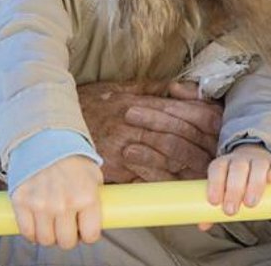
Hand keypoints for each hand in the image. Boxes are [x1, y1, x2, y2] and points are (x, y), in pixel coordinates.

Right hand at [11, 156, 102, 248]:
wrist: (46, 140)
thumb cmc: (73, 160)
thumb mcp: (93, 175)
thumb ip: (96, 199)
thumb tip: (101, 218)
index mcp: (87, 196)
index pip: (91, 235)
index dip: (88, 235)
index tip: (85, 230)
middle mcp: (64, 203)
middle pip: (66, 242)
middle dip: (69, 237)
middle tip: (68, 227)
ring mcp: (40, 204)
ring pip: (46, 240)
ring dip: (50, 236)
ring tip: (53, 224)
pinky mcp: (21, 202)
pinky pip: (26, 232)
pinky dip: (32, 233)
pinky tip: (38, 224)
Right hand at [77, 81, 221, 182]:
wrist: (50, 125)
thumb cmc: (87, 104)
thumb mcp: (118, 88)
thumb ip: (150, 88)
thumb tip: (178, 86)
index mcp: (139, 101)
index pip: (181, 109)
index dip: (204, 118)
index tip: (221, 126)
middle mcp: (134, 122)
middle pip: (179, 134)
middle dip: (203, 145)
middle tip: (220, 154)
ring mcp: (124, 144)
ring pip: (167, 154)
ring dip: (190, 165)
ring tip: (209, 172)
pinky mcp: (114, 166)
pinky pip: (145, 175)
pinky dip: (165, 181)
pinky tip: (180, 184)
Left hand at [200, 144, 270, 230]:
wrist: (252, 161)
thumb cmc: (233, 182)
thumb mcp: (222, 190)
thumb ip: (213, 208)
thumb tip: (203, 225)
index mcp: (224, 164)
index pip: (217, 169)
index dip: (215, 183)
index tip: (214, 202)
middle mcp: (240, 159)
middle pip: (237, 169)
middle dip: (234, 190)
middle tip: (231, 210)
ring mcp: (259, 160)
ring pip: (258, 166)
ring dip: (255, 184)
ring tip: (250, 204)